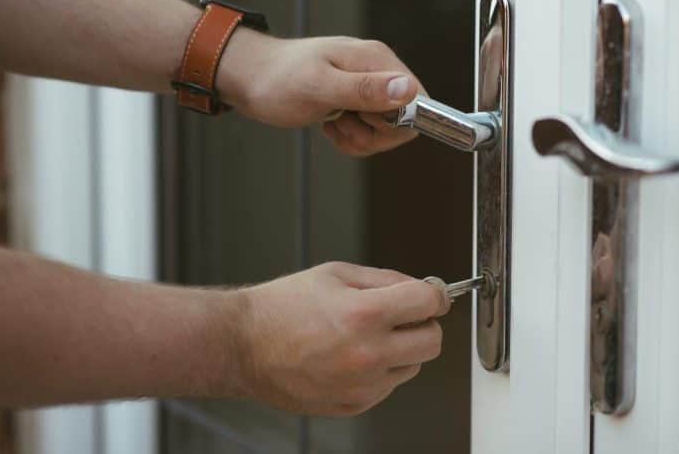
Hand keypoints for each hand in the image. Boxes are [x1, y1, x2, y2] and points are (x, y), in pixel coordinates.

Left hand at [218, 31, 422, 155]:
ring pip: (387, 129)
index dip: (395, 123)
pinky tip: (330, 125)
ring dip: (360, 137)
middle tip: (342, 123)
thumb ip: (364, 89)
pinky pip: (370, 131)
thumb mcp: (320, 88)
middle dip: (374, 134)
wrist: (249, 78)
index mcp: (376, 60)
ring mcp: (367, 85)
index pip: (418, 100)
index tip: (363, 120)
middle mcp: (377, 70)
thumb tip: (407, 90)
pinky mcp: (356, 99)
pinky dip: (352, 137)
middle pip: (404, 119)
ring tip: (333, 123)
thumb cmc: (277, 80)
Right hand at [218, 262, 449, 415]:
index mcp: (364, 313)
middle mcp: (367, 354)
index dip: (434, 293)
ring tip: (367, 335)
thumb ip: (386, 280)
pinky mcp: (354, 405)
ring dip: (402, 349)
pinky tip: (352, 356)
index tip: (431, 294)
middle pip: (433, 341)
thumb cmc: (284, 306)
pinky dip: (381, 370)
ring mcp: (362, 385)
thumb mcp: (337, 273)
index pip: (429, 302)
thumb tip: (423, 289)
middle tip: (404, 315)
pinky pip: (388, 386)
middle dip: (424, 323)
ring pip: (414, 366)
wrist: (244, 345)